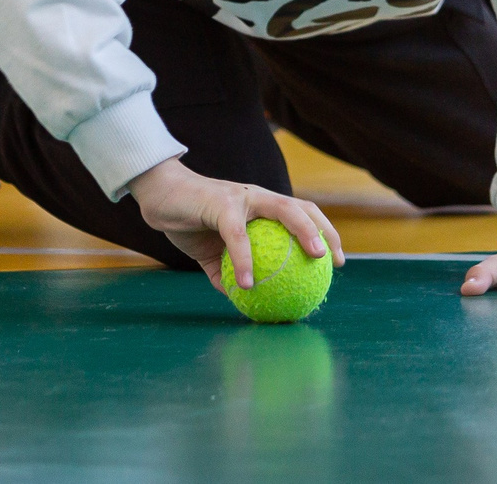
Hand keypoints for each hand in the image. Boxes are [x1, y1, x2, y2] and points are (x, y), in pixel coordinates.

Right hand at [127, 157, 342, 293]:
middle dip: (324, 230)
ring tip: (313, 258)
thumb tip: (242, 301)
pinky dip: (245, 260)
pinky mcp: (221, 204)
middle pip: (302, 207)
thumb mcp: (211, 253)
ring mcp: (242, 197)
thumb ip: (228, 272)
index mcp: (260, 207)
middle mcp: (258, 197)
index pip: (301, 214)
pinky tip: (246, 284)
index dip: (323, 233)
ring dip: (304, 231)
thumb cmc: (189, 221)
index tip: (337, 262)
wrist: (159, 196)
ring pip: (284, 210)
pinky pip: (238, 236)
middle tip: (333, 262)